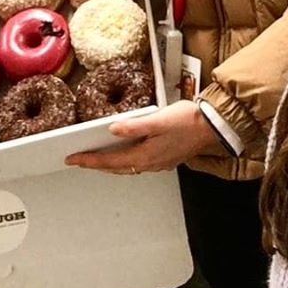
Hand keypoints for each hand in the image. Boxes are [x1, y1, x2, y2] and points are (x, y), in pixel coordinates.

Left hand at [65, 100, 221, 174]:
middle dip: (96, 164)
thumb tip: (113, 129)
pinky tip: (126, 153)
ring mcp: (159, 162)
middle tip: (79, 160)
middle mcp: (151, 163)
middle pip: (117, 168)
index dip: (89, 160)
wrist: (214, 126)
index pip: (110, 161)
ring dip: (111, 164)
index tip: (73, 160)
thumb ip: (134, 126)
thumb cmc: (189, 120)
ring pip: (128, 167)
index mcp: (145, 155)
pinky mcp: (167, 157)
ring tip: (97, 158)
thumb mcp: (158, 120)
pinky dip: (126, 160)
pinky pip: (140, 163)